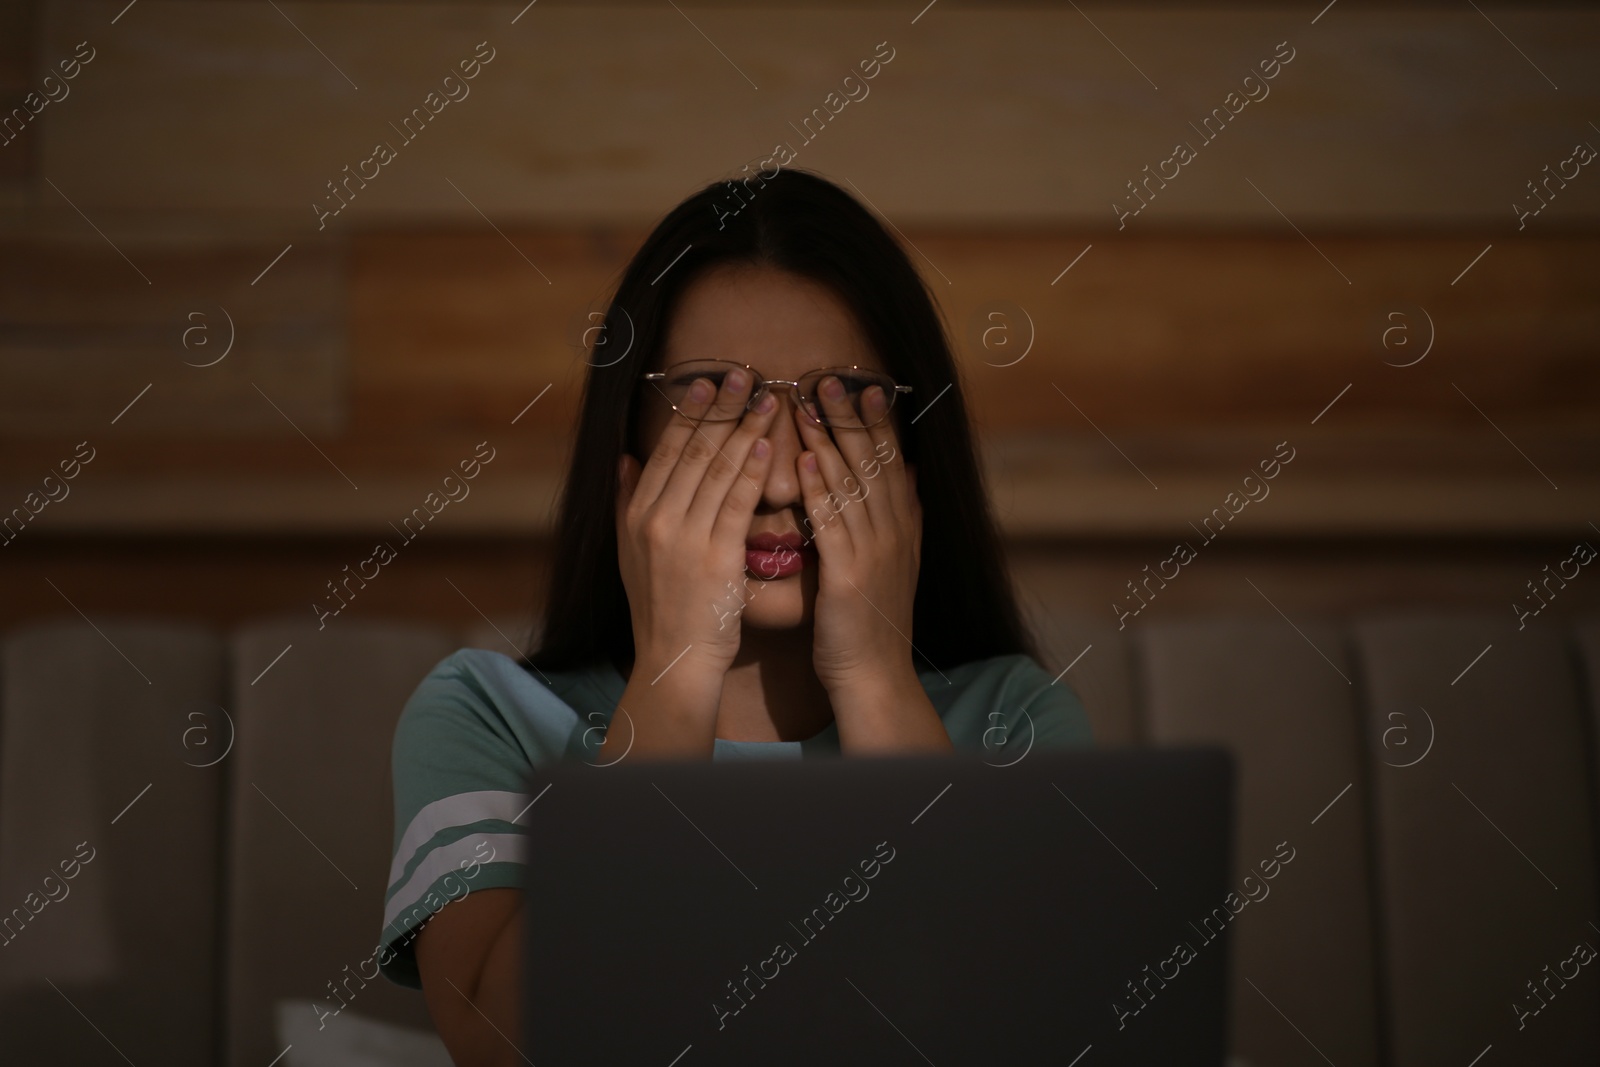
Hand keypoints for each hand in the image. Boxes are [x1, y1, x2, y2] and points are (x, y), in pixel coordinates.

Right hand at [616, 368, 777, 706]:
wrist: (674, 661)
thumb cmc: (662, 609)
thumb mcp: (630, 554)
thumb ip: (626, 502)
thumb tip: (625, 457)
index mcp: (635, 516)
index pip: (663, 451)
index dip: (687, 414)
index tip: (706, 383)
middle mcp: (655, 521)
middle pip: (690, 451)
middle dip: (719, 409)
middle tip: (742, 375)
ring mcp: (683, 538)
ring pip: (716, 470)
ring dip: (743, 430)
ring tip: (764, 399)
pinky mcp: (715, 558)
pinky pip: (735, 504)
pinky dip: (750, 472)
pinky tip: (766, 446)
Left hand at [794, 377, 923, 697]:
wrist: (873, 673)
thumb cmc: (872, 620)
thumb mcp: (897, 560)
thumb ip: (903, 517)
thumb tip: (913, 472)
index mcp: (904, 526)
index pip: (892, 462)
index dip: (878, 422)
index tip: (865, 385)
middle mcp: (895, 532)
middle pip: (874, 463)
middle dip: (852, 418)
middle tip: (832, 378)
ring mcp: (875, 551)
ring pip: (852, 484)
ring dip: (831, 440)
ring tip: (811, 403)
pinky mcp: (849, 574)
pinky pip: (832, 521)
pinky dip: (818, 487)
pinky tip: (803, 460)